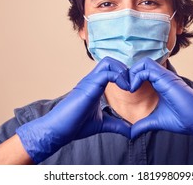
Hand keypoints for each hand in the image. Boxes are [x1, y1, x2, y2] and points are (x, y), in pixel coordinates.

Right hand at [16, 57, 130, 162]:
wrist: (59, 130)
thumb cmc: (75, 125)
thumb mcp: (102, 124)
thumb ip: (117, 124)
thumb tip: (131, 131)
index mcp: (95, 85)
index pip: (111, 69)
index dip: (124, 75)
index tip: (132, 89)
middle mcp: (92, 80)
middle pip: (110, 61)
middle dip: (125, 70)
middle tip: (132, 85)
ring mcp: (90, 81)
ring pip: (109, 62)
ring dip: (122, 71)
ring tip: (129, 87)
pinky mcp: (89, 85)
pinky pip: (107, 73)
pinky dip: (119, 77)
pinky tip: (126, 90)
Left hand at [129, 58, 192, 150]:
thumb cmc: (183, 120)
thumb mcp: (157, 121)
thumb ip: (144, 124)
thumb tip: (132, 133)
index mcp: (161, 84)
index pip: (143, 71)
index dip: (132, 78)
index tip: (127, 91)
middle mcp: (163, 77)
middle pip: (142, 64)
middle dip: (130, 73)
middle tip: (125, 87)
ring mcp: (165, 76)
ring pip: (144, 62)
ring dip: (132, 73)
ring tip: (129, 87)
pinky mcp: (166, 78)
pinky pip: (147, 69)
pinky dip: (136, 76)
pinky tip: (133, 89)